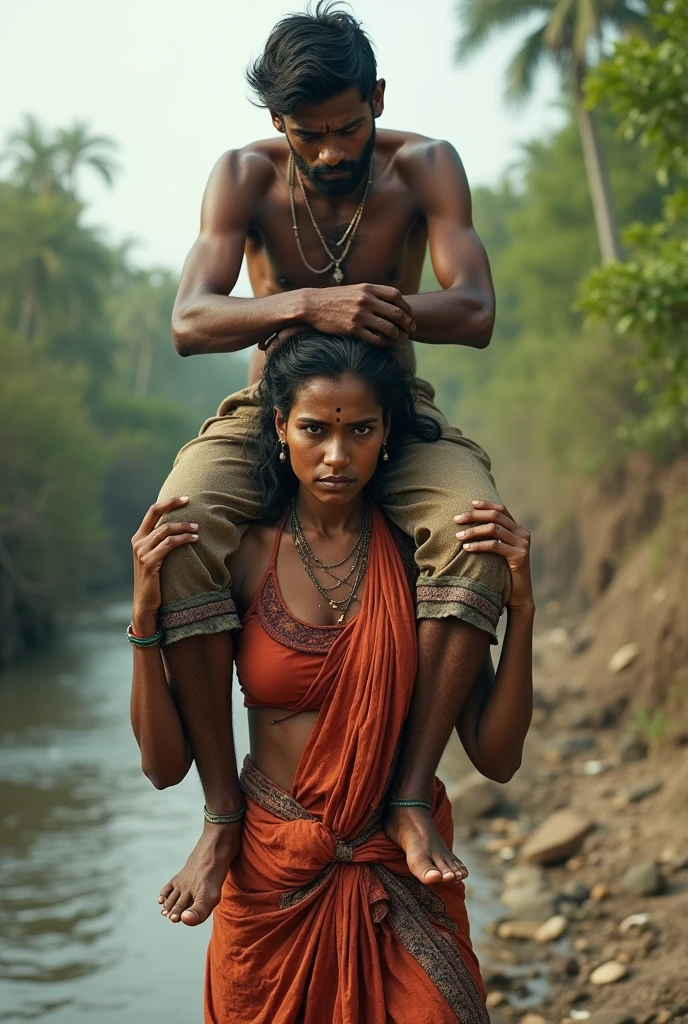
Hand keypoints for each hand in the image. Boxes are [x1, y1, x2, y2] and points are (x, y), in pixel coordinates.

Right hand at [131, 497, 198, 627]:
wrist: (145, 603)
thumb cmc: (156, 580)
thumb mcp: (156, 558)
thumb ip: (162, 543)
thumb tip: (181, 530)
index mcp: (138, 538)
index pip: (151, 512)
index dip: (168, 502)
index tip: (184, 498)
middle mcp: (138, 542)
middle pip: (155, 514)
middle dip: (173, 505)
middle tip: (190, 502)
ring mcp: (142, 552)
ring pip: (165, 530)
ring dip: (183, 527)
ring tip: (197, 529)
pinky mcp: (149, 562)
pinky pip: (169, 544)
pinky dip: (183, 539)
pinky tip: (194, 539)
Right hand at [303, 284, 415, 344]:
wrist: (312, 305)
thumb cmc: (334, 298)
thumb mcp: (354, 290)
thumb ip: (372, 293)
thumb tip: (390, 300)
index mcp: (368, 288)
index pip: (396, 296)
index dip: (406, 306)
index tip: (409, 314)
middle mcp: (366, 300)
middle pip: (396, 312)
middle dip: (407, 323)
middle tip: (411, 329)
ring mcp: (359, 315)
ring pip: (388, 327)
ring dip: (398, 335)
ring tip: (400, 338)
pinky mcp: (352, 329)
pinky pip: (375, 338)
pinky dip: (383, 342)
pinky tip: (385, 343)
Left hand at [454, 501, 533, 612]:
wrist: (518, 595)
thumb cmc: (504, 573)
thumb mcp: (499, 552)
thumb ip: (493, 538)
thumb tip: (471, 525)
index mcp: (518, 530)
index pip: (501, 510)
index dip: (486, 505)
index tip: (470, 503)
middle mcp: (523, 534)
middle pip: (496, 516)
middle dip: (474, 516)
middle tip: (457, 519)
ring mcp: (523, 544)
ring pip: (494, 529)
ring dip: (473, 531)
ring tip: (458, 536)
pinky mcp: (519, 556)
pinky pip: (495, 546)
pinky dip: (479, 545)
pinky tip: (466, 548)